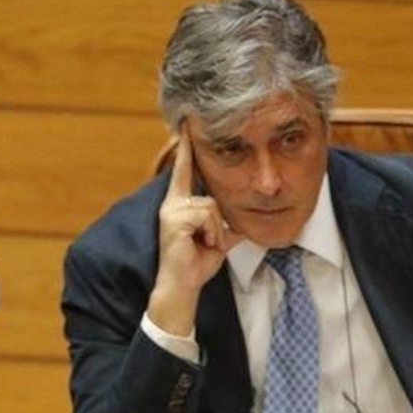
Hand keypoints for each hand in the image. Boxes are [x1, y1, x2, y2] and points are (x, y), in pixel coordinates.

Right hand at [146, 122, 238, 335]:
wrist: (182, 287)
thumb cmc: (195, 266)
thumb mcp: (217, 241)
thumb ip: (226, 226)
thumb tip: (241, 224)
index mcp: (179, 205)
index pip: (183, 171)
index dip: (185, 149)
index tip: (185, 125)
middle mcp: (172, 204)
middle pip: (211, 197)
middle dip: (217, 224)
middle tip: (206, 244)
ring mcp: (171, 210)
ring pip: (212, 207)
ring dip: (216, 231)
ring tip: (204, 246)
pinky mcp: (175, 218)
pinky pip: (207, 216)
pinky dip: (211, 234)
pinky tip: (201, 245)